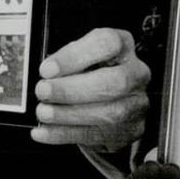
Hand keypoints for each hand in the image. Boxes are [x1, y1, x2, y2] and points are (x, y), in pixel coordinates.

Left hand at [30, 27, 149, 149]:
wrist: (112, 102)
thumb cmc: (93, 73)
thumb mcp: (82, 56)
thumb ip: (67, 60)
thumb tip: (47, 73)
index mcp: (124, 47)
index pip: (108, 44)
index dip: (75, 57)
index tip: (47, 69)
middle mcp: (136, 74)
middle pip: (114, 81)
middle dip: (72, 89)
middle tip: (43, 91)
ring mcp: (135, 104)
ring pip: (107, 112)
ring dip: (67, 113)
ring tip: (43, 111)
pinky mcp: (127, 130)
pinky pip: (95, 135)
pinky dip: (64, 133)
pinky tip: (45, 131)